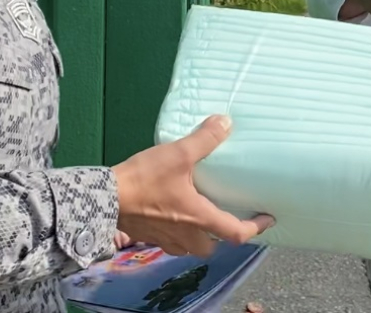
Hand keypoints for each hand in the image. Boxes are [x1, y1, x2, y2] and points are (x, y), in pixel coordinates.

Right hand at [112, 115, 274, 257]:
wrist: (103, 198)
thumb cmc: (145, 180)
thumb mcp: (178, 154)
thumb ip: (204, 139)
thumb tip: (225, 123)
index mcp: (198, 219)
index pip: (235, 233)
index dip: (255, 229)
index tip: (267, 220)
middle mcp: (184, 236)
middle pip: (210, 246)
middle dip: (219, 236)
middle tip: (224, 217)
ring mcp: (164, 239)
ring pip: (189, 247)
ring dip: (197, 235)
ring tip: (199, 214)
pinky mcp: (147, 236)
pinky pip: (170, 241)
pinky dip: (176, 231)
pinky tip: (172, 212)